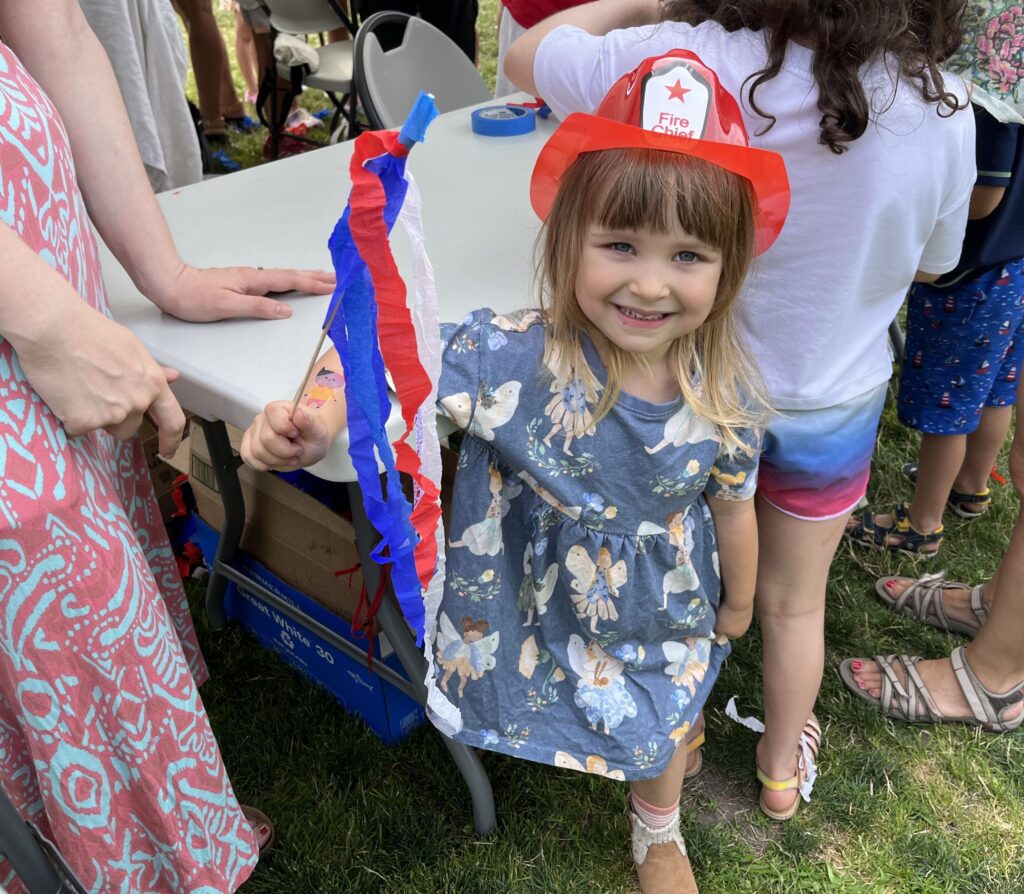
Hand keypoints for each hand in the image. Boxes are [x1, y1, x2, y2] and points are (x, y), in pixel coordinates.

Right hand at [17, 300, 185, 456]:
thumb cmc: (89, 331)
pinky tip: (64, 393)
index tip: (167, 449)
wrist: (53, 329)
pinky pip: (78, 429)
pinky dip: (69, 417)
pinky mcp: (84, 422)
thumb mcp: (131, 348)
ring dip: (96, 419)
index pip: (173, 420)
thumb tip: (171, 377)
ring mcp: (112, 414)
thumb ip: (151, 370)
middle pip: (131, 426)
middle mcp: (137, 402)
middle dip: (117, 416)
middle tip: (97, 390)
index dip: (171, 439)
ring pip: (107, 429)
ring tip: (81, 390)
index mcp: (152, 383)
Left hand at [148, 263, 334, 322]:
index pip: (289, 281)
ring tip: (321, 278)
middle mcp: (253, 276)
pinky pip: (274, 281)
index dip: (312, 284)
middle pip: (290, 275)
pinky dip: (289, 281)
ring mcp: (247, 279)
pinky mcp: (242, 283)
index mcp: (252, 280)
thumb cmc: (193, 297)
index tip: (332, 285)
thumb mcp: (226, 305)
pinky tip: (291, 283)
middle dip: (315, 277)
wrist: (169, 284)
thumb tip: (285, 311)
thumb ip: (257, 307)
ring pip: (283, 277)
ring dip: (305, 277)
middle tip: (337, 278)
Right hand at [241, 402, 330, 471]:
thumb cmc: (312, 437)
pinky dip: (264, 465)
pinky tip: (276, 461)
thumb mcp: (318, 431)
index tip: (296, 434)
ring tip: (288, 456)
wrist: (308, 447)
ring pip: (257, 452)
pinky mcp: (248, 445)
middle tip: (297, 449)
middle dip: (285, 451)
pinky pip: (249, 458)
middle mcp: (263, 418)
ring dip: (277, 460)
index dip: (286, 429)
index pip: (273, 414)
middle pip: (266, 439)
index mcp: (280, 408)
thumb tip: (299, 413)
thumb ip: (310, 422)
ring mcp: (254, 432)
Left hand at [714, 601, 753, 640]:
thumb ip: (716, 636)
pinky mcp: (748, 606)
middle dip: (724, 620)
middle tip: (718, 614)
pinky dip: (733, 605)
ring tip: (723, 607)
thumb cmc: (727, 617)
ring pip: (734, 616)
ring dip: (728, 612)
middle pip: (731, 625)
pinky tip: (729, 602)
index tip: (715, 623)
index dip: (719, 629)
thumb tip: (712, 642)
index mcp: (738, 634)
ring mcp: (747, 616)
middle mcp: (745, 627)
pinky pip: (737, 608)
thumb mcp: (718, 629)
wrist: (739, 600)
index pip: (726, 634)